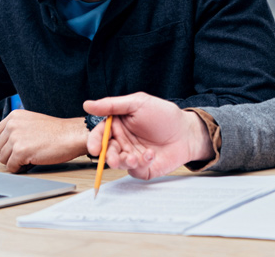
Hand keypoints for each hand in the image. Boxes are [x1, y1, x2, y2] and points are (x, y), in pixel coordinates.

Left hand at [0, 110, 88, 172]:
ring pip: (3, 159)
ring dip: (16, 161)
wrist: (71, 135)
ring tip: (31, 155)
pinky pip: (11, 167)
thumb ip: (17, 128)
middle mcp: (12, 125)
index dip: (5, 144)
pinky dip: (20, 168)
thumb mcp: (32, 122)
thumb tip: (4, 142)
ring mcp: (15, 138)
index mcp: (14, 116)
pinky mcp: (20, 151)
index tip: (15, 147)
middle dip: (10, 153)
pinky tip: (32, 161)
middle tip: (27, 152)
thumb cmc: (57, 131)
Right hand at [84, 92, 212, 179]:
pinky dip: (141, 163)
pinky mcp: (142, 168)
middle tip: (114, 159)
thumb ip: (113, 105)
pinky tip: (151, 154)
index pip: (100, 134)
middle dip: (109, 157)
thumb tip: (88, 104)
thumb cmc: (164, 115)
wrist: (187, 132)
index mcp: (118, 125)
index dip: (95, 142)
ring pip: (119, 163)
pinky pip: (135, 170)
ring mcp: (132, 155)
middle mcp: (123, 141)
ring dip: (124, 162)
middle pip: (107, 151)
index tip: (95, 148)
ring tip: (135, 157)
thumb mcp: (138, 103)